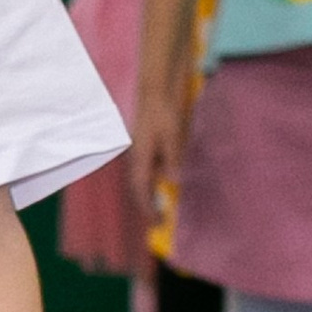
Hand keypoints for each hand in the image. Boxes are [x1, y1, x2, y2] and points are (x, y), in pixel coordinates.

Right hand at [132, 89, 185, 231]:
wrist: (157, 89)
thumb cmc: (164, 111)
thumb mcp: (172, 136)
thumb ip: (172, 159)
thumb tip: (173, 181)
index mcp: (140, 157)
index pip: (141, 189)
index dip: (147, 207)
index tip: (157, 222)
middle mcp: (138, 156)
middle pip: (140, 186)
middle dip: (148, 204)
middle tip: (160, 219)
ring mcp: (142, 150)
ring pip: (145, 177)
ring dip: (153, 192)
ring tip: (165, 205)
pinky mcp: (149, 143)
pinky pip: (151, 167)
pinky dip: (158, 178)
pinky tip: (169, 180)